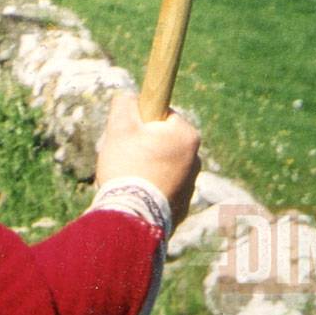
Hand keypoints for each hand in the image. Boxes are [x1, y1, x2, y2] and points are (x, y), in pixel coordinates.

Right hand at [95, 92, 200, 225]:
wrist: (133, 218)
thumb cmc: (128, 166)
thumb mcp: (119, 126)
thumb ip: (124, 103)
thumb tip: (129, 97)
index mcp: (186, 135)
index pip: (162, 115)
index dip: (141, 121)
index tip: (129, 133)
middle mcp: (196, 158)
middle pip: (162, 140)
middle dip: (143, 145)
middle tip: (124, 156)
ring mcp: (191, 184)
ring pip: (163, 165)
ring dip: (147, 167)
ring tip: (129, 178)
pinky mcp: (183, 206)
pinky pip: (164, 187)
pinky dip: (151, 188)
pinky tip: (136, 195)